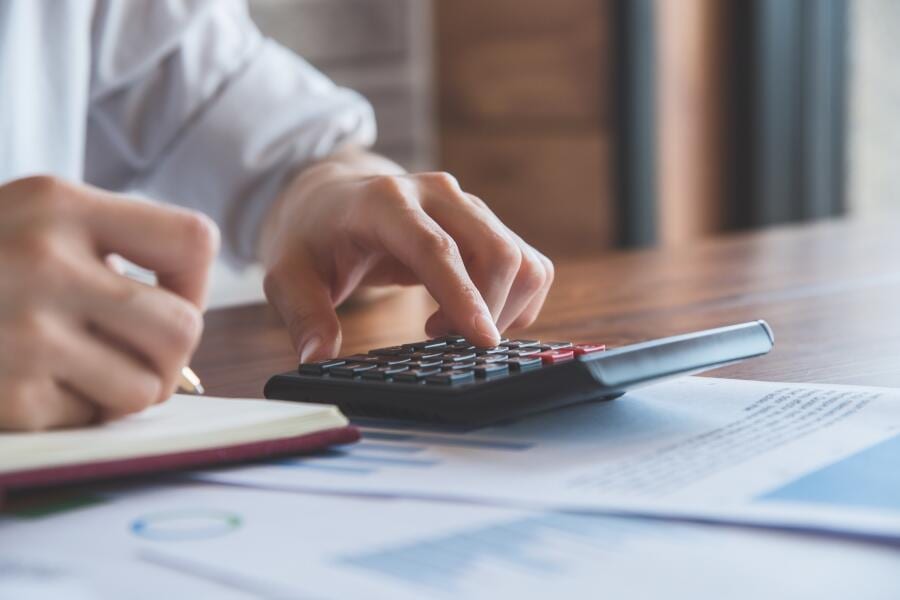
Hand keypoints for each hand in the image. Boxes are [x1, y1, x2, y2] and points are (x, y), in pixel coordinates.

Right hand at [0, 176, 218, 429]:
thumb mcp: (30, 220)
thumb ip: (108, 252)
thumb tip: (188, 327)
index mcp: (59, 205)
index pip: (192, 241)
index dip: (194, 281)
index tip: (168, 295)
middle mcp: (43, 263)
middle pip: (182, 329)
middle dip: (171, 354)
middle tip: (137, 353)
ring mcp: (23, 333)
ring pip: (148, 388)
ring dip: (127, 390)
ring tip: (85, 370)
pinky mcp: (6, 396)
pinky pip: (91, 421)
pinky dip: (76, 413)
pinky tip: (33, 384)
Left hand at [260, 151, 553, 361]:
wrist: (331, 198)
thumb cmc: (311, 236)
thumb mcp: (286, 274)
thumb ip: (303, 315)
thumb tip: (317, 359)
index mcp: (384, 202)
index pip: (436, 249)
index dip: (462, 295)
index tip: (482, 341)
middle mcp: (435, 194)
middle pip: (496, 251)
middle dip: (488, 310)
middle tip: (440, 340)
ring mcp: (466, 205)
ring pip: (521, 259)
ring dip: (503, 308)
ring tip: (449, 329)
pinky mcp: (485, 223)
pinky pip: (528, 265)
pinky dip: (515, 300)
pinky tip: (469, 314)